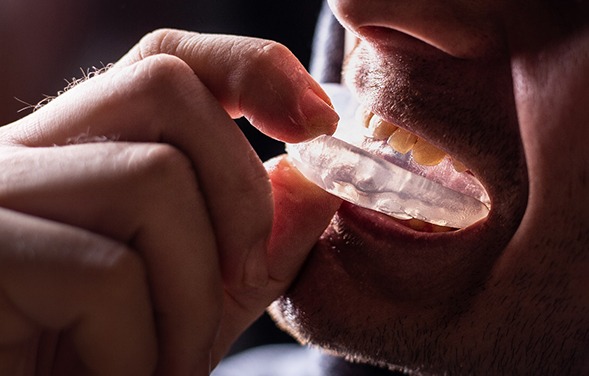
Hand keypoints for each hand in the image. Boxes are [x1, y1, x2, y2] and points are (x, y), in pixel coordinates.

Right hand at [0, 29, 340, 374]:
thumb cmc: (100, 364)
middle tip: (241, 280)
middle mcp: (27, 153)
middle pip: (165, 88)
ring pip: (149, 176)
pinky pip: (106, 272)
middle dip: (239, 191)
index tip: (317, 120)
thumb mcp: (198, 300)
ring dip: (192, 295)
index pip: (165, 61)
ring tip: (169, 360)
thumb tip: (316, 184)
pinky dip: (141, 348)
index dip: (252, 68)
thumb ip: (258, 245)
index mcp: (79, 153)